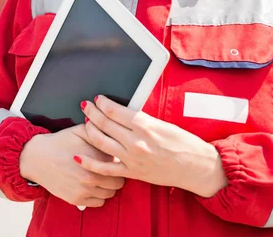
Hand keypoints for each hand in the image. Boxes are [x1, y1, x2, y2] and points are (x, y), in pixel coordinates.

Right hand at [19, 123, 124, 207]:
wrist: (38, 158)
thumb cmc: (61, 142)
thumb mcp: (81, 130)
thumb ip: (100, 130)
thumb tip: (114, 126)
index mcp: (96, 157)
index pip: (121, 163)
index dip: (120, 159)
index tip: (117, 156)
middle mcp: (92, 175)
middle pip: (119, 180)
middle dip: (118, 174)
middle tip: (111, 168)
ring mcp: (84, 189)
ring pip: (111, 193)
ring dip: (110, 185)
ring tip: (104, 176)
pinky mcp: (76, 199)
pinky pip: (99, 202)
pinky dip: (100, 195)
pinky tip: (95, 186)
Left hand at [79, 96, 226, 197]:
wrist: (194, 167)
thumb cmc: (183, 142)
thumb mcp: (162, 123)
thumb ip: (141, 119)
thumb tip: (123, 112)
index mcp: (145, 125)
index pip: (115, 111)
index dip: (102, 103)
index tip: (97, 98)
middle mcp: (136, 141)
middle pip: (105, 124)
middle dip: (92, 112)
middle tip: (85, 105)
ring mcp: (132, 159)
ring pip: (101, 143)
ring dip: (90, 130)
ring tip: (85, 122)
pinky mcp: (131, 173)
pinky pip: (105, 169)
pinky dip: (89, 163)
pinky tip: (78, 157)